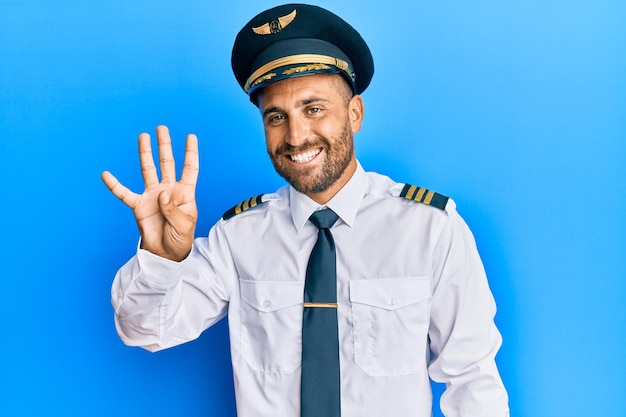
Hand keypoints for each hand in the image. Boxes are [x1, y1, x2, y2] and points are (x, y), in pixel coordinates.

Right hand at [101, 125, 198, 261]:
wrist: (166, 254)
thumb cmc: (180, 238)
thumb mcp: (184, 224)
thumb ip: (174, 208)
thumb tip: (162, 192)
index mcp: (184, 193)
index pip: (189, 169)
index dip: (190, 153)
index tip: (191, 136)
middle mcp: (168, 190)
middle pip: (167, 163)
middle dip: (164, 145)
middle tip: (161, 127)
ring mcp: (153, 195)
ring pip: (148, 170)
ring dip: (145, 153)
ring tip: (143, 136)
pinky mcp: (139, 205)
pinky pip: (125, 194)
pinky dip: (115, 185)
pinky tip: (106, 175)